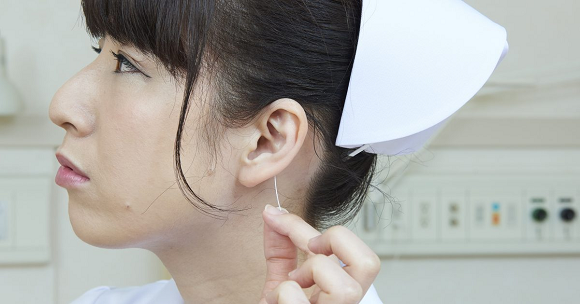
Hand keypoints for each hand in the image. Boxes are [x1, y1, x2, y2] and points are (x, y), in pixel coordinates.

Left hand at [258, 204, 380, 303]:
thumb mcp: (281, 280)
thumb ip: (280, 248)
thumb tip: (272, 214)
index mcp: (340, 290)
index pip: (354, 251)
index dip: (315, 226)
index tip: (279, 217)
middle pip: (370, 263)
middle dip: (335, 242)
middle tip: (310, 249)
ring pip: (344, 287)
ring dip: (309, 275)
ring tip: (293, 284)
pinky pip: (298, 299)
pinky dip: (281, 294)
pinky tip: (276, 303)